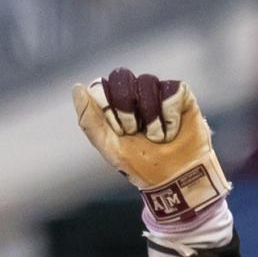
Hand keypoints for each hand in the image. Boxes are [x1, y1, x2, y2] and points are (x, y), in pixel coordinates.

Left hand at [71, 67, 228, 230]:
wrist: (176, 179)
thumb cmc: (142, 166)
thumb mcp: (110, 147)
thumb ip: (90, 120)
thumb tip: (77, 88)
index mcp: (114, 104)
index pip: (101, 86)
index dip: (107, 107)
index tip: (119, 131)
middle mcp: (135, 93)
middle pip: (121, 77)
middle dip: (126, 109)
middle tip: (134, 132)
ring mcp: (157, 92)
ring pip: (146, 82)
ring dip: (151, 116)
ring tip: (158, 137)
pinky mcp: (181, 94)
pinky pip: (171, 90)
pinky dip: (170, 116)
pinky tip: (172, 131)